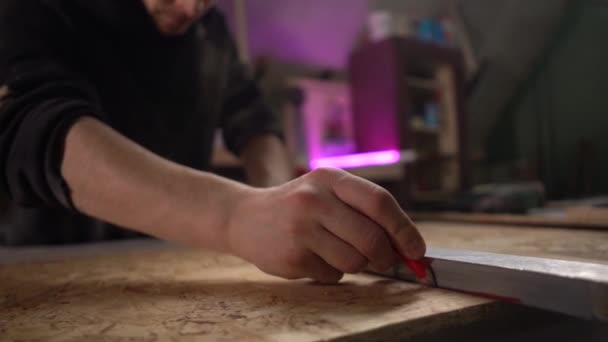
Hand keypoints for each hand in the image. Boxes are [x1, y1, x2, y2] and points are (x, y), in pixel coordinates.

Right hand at [226, 168, 425, 282]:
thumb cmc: (298, 206)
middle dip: (387, 256)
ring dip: (357, 265)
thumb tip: (408, 245)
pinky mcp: (292, 256)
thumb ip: (364, 211)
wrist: (245, 218)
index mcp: (330, 178)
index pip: (379, 201)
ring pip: (355, 261)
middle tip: (387, 261)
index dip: (404, 229)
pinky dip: (332, 273)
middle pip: (372, 237)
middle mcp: (314, 199)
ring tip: (338, 253)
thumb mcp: (326, 193)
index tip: (417, 250)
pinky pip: (332, 275)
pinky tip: (314, 257)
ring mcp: (301, 228)